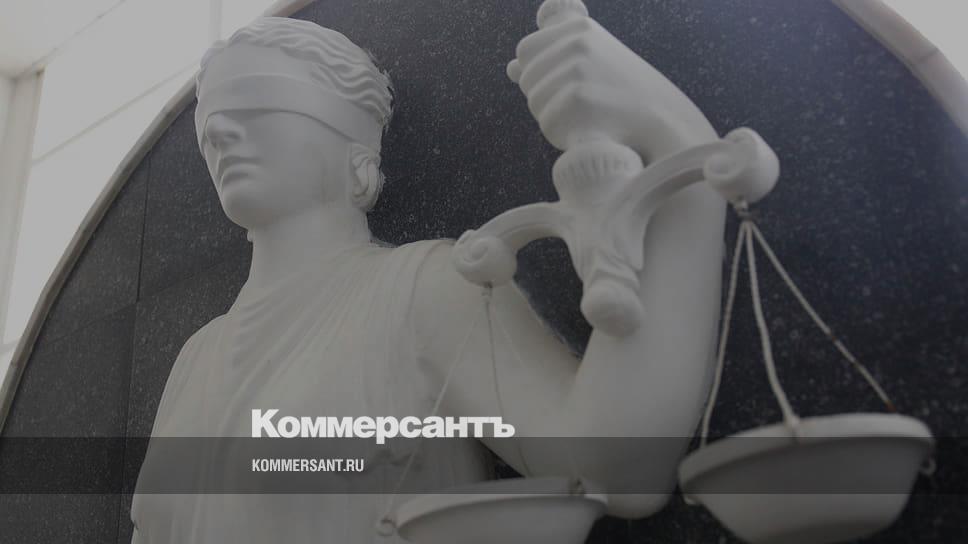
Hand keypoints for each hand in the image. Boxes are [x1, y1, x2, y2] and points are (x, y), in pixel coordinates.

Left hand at [509, 4, 716, 161]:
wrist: (663, 123)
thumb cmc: (623, 97)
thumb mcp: (591, 65)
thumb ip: (551, 59)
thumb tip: (510, 67)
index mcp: (578, 28)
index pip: (526, 51)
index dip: (542, 73)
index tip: (575, 82)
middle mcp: (576, 40)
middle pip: (526, 78)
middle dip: (547, 96)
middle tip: (586, 103)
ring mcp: (576, 67)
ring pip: (534, 102)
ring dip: (556, 117)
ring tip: (591, 115)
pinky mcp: (577, 97)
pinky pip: (546, 123)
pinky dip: (565, 134)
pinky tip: (593, 129)